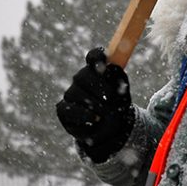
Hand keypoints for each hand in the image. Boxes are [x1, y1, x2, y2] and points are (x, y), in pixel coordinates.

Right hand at [55, 48, 134, 162]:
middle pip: (82, 75)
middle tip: (111, 99)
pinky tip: (96, 119)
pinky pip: (69, 109)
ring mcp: (71, 94)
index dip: (97, 57)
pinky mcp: (63, 110)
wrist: (113, 128)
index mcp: (96, 70)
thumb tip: (112, 66)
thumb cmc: (117, 105)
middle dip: (98, 86)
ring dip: (94, 104)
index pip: (93, 57)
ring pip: (76, 93)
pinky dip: (84, 115)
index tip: (104, 63)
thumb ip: (118, 78)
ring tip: (107, 113)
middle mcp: (81, 79)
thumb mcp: (123, 92)